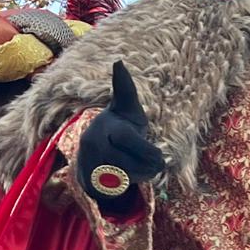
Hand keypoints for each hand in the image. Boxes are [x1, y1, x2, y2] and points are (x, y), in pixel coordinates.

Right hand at [76, 61, 164, 207]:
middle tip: (158, 163)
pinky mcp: (88, 180)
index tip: (161, 160)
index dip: (148, 152)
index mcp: (105, 124)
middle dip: (148, 165)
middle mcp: (92, 143)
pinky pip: (116, 188)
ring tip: (142, 167)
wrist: (94, 154)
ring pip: (126, 176)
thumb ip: (125, 88)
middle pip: (131, 162)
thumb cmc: (120, 126)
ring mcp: (88, 162)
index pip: (130, 141)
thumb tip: (118, 61)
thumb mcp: (127, 108)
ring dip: (140, 175)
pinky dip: (128, 185)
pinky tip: (128, 176)